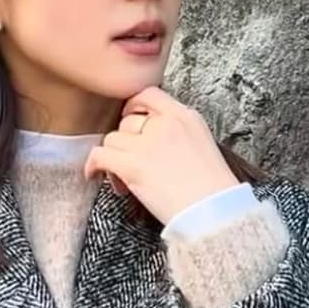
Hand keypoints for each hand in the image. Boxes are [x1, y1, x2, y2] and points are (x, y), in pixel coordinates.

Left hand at [81, 86, 239, 224]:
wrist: (215, 212)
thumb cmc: (212, 190)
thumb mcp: (202, 145)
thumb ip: (178, 133)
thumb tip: (151, 140)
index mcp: (185, 116)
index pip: (149, 94)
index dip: (133, 106)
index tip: (129, 118)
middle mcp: (165, 124)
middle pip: (127, 122)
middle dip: (125, 142)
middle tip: (131, 164)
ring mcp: (147, 143)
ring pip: (112, 139)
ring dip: (113, 158)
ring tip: (124, 181)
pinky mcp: (132, 165)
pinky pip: (100, 155)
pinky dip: (93, 165)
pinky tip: (94, 175)